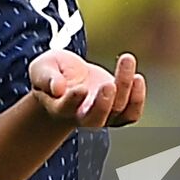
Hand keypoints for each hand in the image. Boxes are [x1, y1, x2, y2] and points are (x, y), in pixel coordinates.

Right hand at [29, 49, 146, 128]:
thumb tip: (58, 88)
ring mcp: (102, 115)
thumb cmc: (52, 73)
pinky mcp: (117, 110)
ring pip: (117, 110)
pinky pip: (131, 113)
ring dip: (125, 87)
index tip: (80, 88)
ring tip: (126, 59)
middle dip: (103, 104)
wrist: (67, 78)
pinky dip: (137, 99)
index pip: (67, 108)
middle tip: (108, 85)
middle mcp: (82, 116)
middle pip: (95, 119)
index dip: (74, 100)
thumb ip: (46, 77)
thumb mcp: (42, 68)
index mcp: (60, 107)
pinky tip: (137, 77)